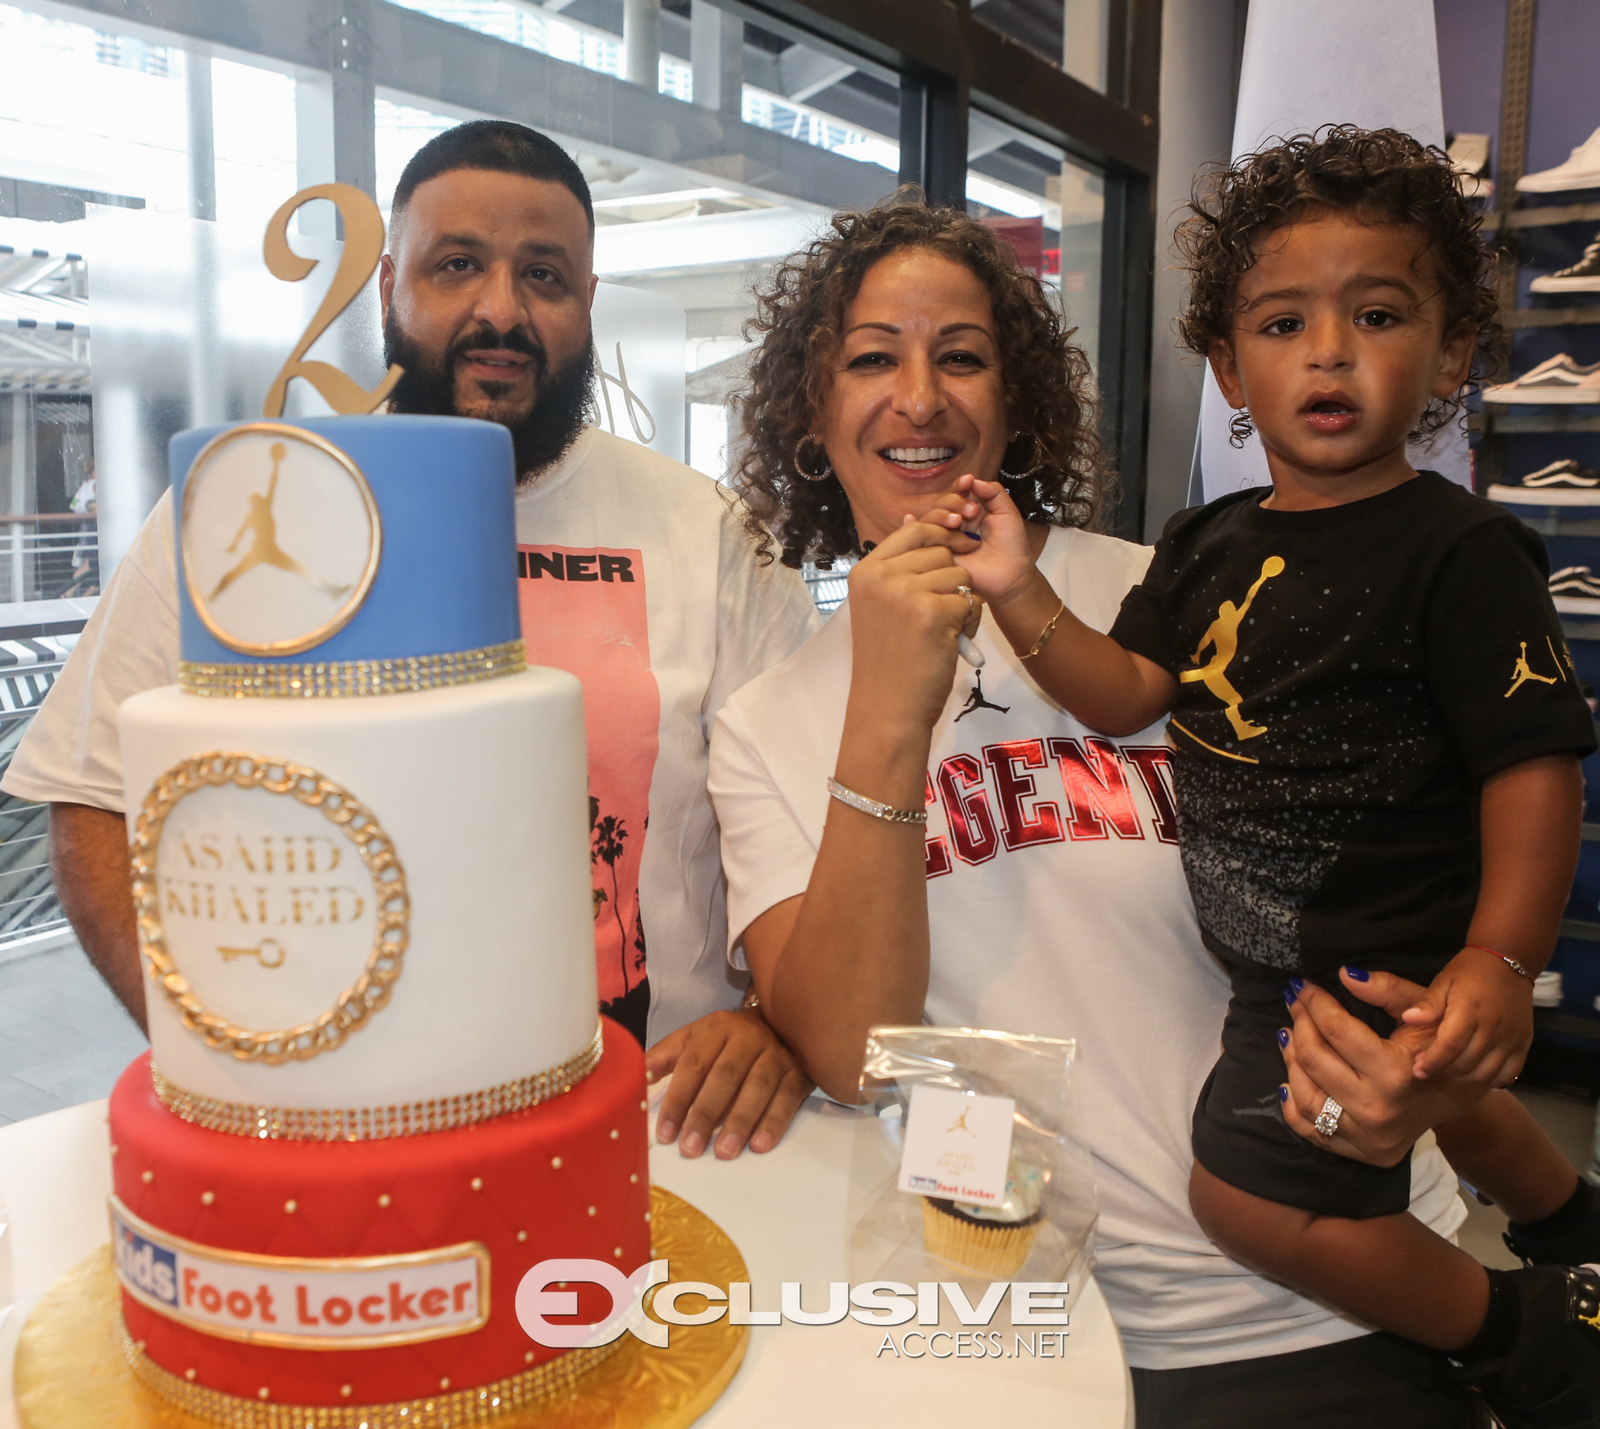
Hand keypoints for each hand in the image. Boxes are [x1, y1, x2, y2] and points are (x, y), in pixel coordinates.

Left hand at [645, 1010, 813, 1158]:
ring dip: (739, 1122)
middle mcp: (748, 1037)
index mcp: (717, 1028)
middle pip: (724, 1077)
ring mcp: (777, 1054)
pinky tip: (759, 1145)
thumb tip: (635, 1079)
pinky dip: (774, 1122)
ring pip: (757, 1088)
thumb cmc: (728, 1040)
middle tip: (690, 1148)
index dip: (678, 1100)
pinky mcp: (799, 1072)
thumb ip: (665, 1058)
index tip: (665, 1134)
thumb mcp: (695, 1038)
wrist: (781, 1023)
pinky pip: (787, 1098)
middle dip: (705, 1114)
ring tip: (723, 1152)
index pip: (693, 1065)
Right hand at [846, 516, 975, 733]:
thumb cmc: (888, 662)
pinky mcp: (932, 611)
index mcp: (865, 571)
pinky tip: (954, 643)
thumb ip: (898, 570)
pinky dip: (971, 622)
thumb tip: (920, 521)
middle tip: (943, 612)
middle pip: (941, 552)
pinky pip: (970, 600)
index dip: (942, 533)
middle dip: (952, 579)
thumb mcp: (879, 607)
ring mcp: (905, 591)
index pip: (913, 530)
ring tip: (946, 631)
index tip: (959, 543)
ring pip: (959, 575)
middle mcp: (882, 576)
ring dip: (962, 602)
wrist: (887, 709)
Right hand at [917, 475, 1034, 606]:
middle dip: (953, 501)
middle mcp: (954, 524)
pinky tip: (910, 519)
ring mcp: (945, 539)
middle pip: (940, 504)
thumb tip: (972, 480)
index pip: (957, 493)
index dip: (959, 485)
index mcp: (969, 512)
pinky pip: (921, 540)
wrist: (1012, 575)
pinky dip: (913, 527)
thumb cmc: (1012, 546)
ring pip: (929, 519)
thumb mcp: (1007, 513)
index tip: (968, 481)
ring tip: (958, 522)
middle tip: (972, 511)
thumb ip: (994, 493)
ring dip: (940, 515)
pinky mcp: (938, 555)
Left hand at [1279, 970, 1487, 1165]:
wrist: (1459, 1097)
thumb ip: (1386, 990)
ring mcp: (1367, 1136)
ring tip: (1289, 1034)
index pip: (1336, 1030)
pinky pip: (1310, 1130)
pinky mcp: (1361, 1152)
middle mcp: (1378, 1108)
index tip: (1303, 987)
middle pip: (1315, 1060)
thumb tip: (1344, 974)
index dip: (1314, 1002)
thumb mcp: (1423, 1013)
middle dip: (1299, 1023)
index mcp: (1396, 1072)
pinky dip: (1292, 1104)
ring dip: (1291, 1059)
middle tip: (1296, 1004)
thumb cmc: (1438, 1046)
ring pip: (1305, 1095)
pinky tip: (1290, 1077)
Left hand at [1398, 947, 1533, 1084]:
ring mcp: (1511, 1038)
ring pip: (1486, 1073)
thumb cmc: (1469, 972)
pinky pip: (1508, 1074)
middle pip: (1466, 1063)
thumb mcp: (1444, 981)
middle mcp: (1493, 1028)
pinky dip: (1490, 1080)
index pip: (1449, 1045)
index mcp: (1469, 1011)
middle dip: (1444, 1070)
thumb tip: (1407, 1019)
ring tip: (1449, 1070)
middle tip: (1429, 1067)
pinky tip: (1474, 1073)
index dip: (1432, 1062)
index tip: (1417, 1070)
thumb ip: (1428, 1003)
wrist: (1507, 962)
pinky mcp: (1524, 1044)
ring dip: (1464, 1077)